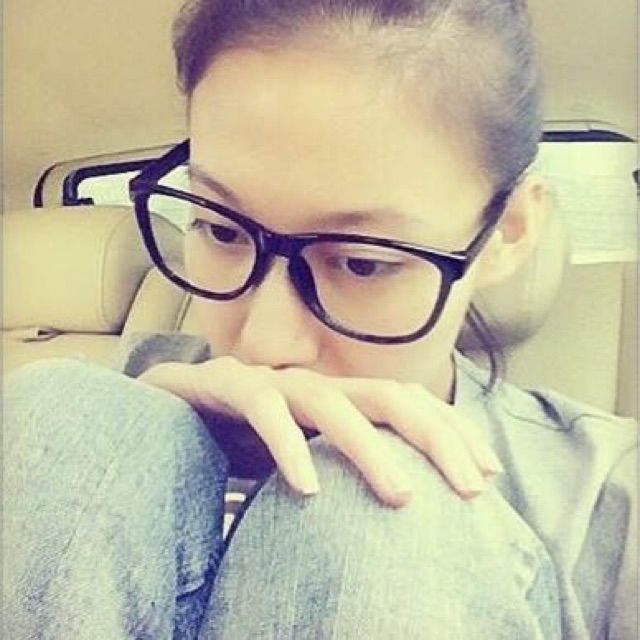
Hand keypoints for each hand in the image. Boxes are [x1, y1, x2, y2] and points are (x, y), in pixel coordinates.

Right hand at [139, 357, 502, 507]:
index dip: (452, 432)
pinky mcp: (230, 385)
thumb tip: (397, 515)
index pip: (408, 405)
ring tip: (401, 495)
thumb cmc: (244, 438)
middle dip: (436, 436)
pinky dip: (287, 446)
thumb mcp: (303, 459)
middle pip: (388, 395)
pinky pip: (264, 411)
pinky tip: (307, 487)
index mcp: (338, 401)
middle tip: (472, 487)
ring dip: (368, 447)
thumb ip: (342, 473)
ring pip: (331, 402)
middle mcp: (315, 386)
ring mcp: (275, 382)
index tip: (489, 474)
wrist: (173, 408)